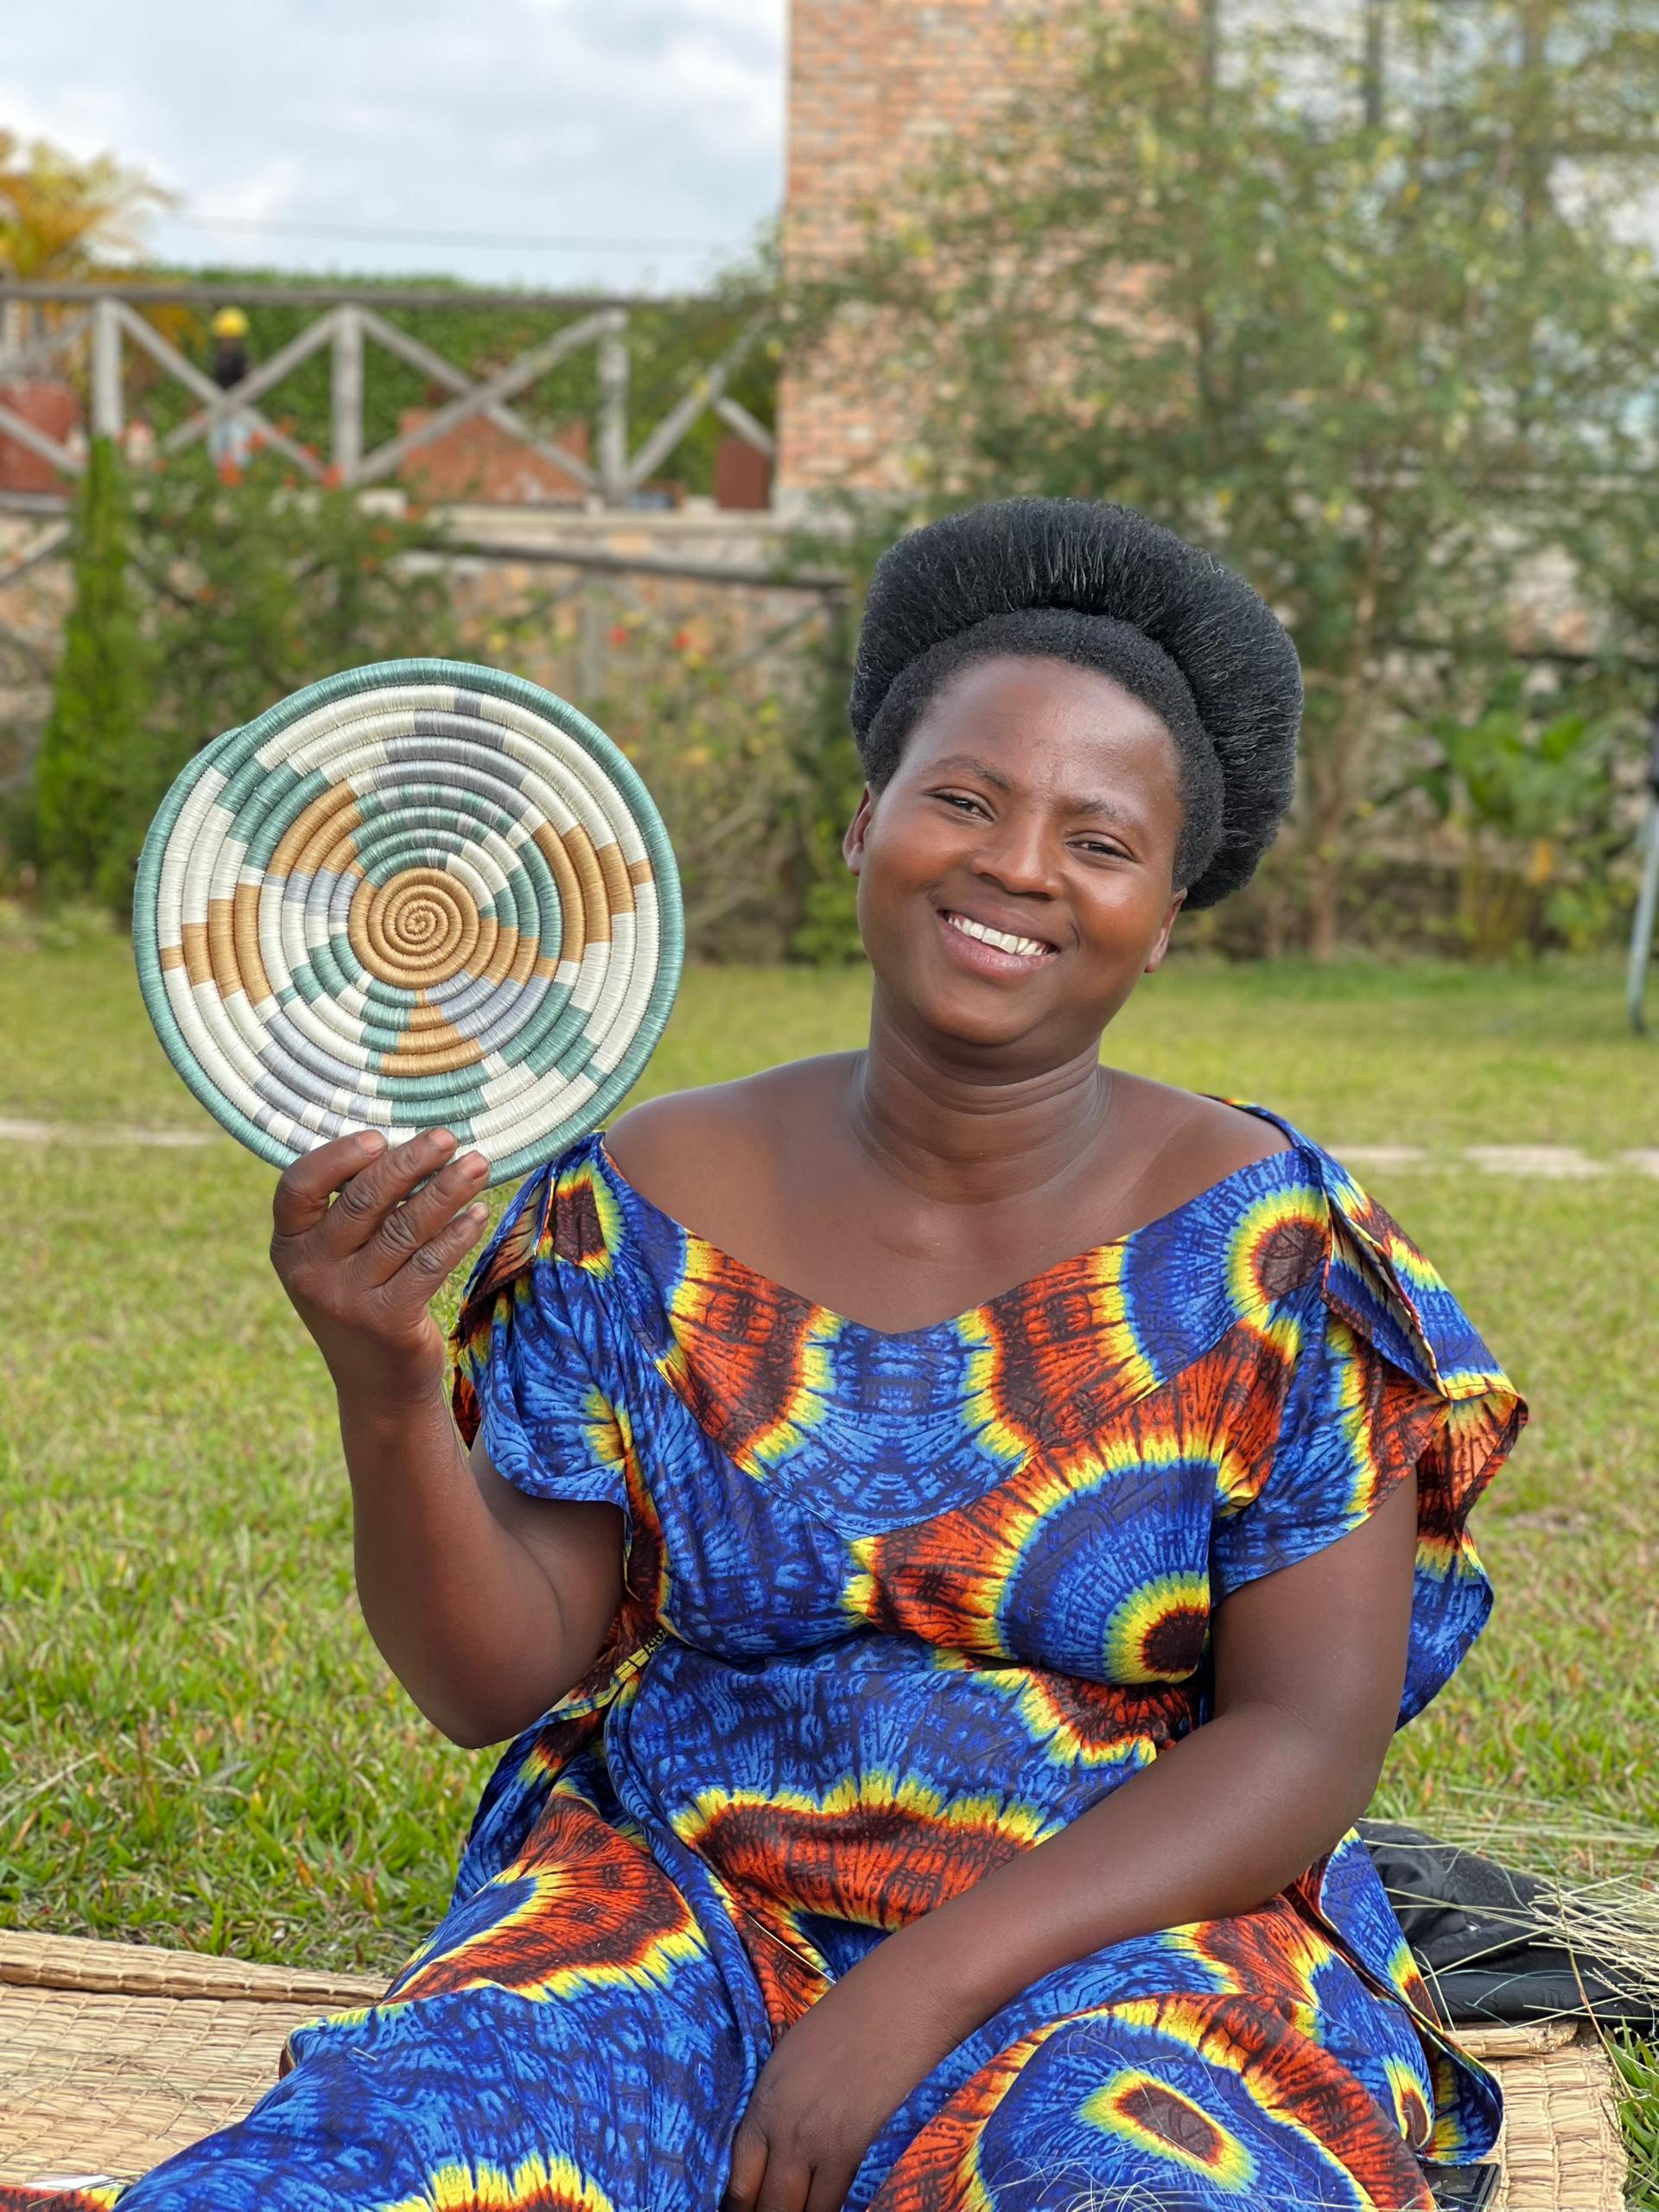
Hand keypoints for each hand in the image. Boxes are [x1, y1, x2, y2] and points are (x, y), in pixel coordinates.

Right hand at [269, 1128, 490, 1397]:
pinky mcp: (388, 1321)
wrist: (376, 1384)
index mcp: (290, 1244)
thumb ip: (353, 1209)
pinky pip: (428, 1265)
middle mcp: (310, 1271)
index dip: (336, 1157)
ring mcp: (347, 1299)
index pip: (297, 1187)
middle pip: (362, 1201)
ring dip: (446, 1191)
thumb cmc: (361, 1297)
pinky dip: (456, 1235)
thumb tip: (408, 1146)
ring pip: (403, 1229)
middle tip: (447, 1137)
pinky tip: (479, 1214)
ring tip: (478, 1165)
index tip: (379, 1137)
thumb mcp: (338, 1257)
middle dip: (410, 1162)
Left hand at [722, 1961, 960, 2211]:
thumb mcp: (796, 2059)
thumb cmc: (850, 2018)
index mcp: (763, 2100)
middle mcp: (780, 2127)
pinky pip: (832, 2203)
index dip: (741, 2209)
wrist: (899, 1999)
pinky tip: (829, 2207)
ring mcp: (813, 2141)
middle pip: (764, 2205)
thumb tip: (781, 2148)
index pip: (738, 2181)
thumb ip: (783, 2107)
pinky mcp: (850, 2148)